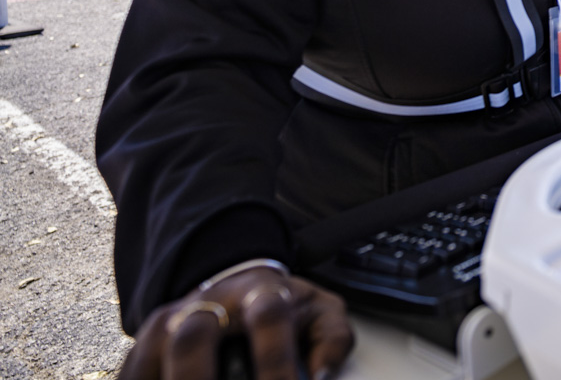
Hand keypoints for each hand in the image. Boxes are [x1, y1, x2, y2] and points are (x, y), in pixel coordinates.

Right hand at [122, 267, 352, 379]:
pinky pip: (133, 374)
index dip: (275, 359)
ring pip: (154, 357)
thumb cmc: (282, 307)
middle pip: (193, 339)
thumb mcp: (319, 311)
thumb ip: (333, 338)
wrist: (235, 285)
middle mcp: (208, 304)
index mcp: (260, 292)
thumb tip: (322, 374)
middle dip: (197, 378)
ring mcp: (169, 324)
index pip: (267, 318)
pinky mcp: (140, 348)